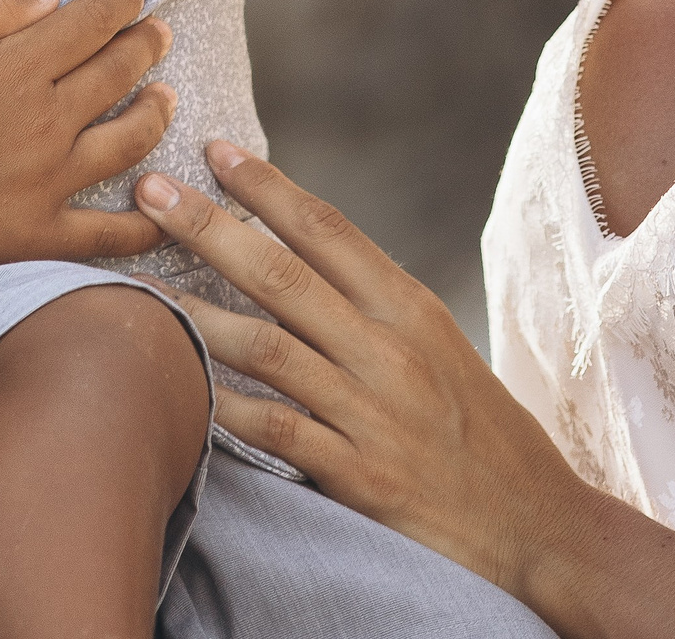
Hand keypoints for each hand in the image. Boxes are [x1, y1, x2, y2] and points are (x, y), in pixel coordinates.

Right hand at [0, 0, 177, 273]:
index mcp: (22, 67)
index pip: (92, 22)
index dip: (121, 0)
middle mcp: (48, 120)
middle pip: (118, 73)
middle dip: (147, 45)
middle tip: (161, 33)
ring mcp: (49, 180)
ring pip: (130, 142)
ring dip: (157, 113)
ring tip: (168, 98)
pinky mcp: (38, 233)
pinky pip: (107, 236)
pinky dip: (144, 225)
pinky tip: (166, 210)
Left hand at [132, 141, 581, 604]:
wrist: (536, 523)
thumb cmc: (480, 429)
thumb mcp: (436, 346)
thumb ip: (371, 303)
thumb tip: (296, 253)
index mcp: (410, 308)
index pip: (328, 229)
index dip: (267, 186)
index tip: (215, 150)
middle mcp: (389, 349)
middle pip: (283, 274)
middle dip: (209, 227)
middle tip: (151, 194)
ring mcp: (371, 412)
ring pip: (267, 345)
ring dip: (196, 310)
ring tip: (138, 283)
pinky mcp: (358, 475)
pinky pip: (276, 429)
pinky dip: (223, 404)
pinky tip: (182, 382)